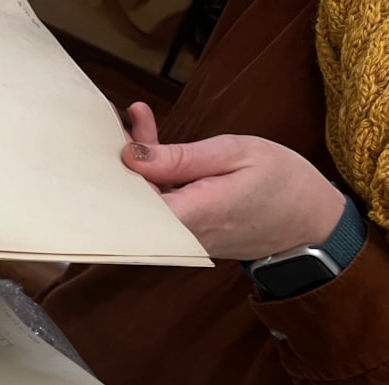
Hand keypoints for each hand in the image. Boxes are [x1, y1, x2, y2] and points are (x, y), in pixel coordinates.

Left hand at [121, 102, 346, 260]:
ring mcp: (178, 237)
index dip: (111, 171)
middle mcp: (177, 234)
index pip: (130, 201)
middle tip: (107, 119)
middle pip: (130, 199)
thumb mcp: (235, 154)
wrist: (309, 222)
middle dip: (115, 159)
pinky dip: (149, 171)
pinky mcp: (182, 232)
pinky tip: (145, 137)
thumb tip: (132, 157)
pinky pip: (157, 201)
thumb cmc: (280, 183)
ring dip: (132, 160)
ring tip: (128, 119)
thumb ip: (181, 158)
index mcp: (190, 215)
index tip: (104, 134)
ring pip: (141, 199)